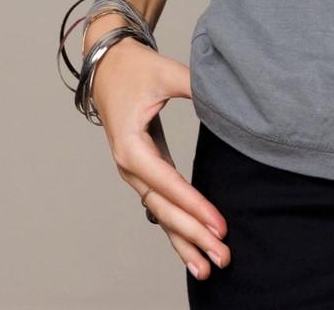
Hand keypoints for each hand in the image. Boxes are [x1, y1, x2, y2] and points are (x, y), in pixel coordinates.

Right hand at [92, 38, 231, 282]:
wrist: (110, 66)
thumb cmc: (137, 69)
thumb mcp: (166, 72)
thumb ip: (195, 85)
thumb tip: (224, 95)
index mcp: (131, 147)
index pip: (167, 183)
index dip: (194, 205)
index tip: (219, 224)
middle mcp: (130, 167)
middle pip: (164, 209)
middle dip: (194, 235)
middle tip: (223, 256)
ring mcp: (136, 174)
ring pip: (162, 215)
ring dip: (186, 242)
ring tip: (211, 267)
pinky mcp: (146, 172)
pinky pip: (162, 206)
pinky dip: (178, 229)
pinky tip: (195, 250)